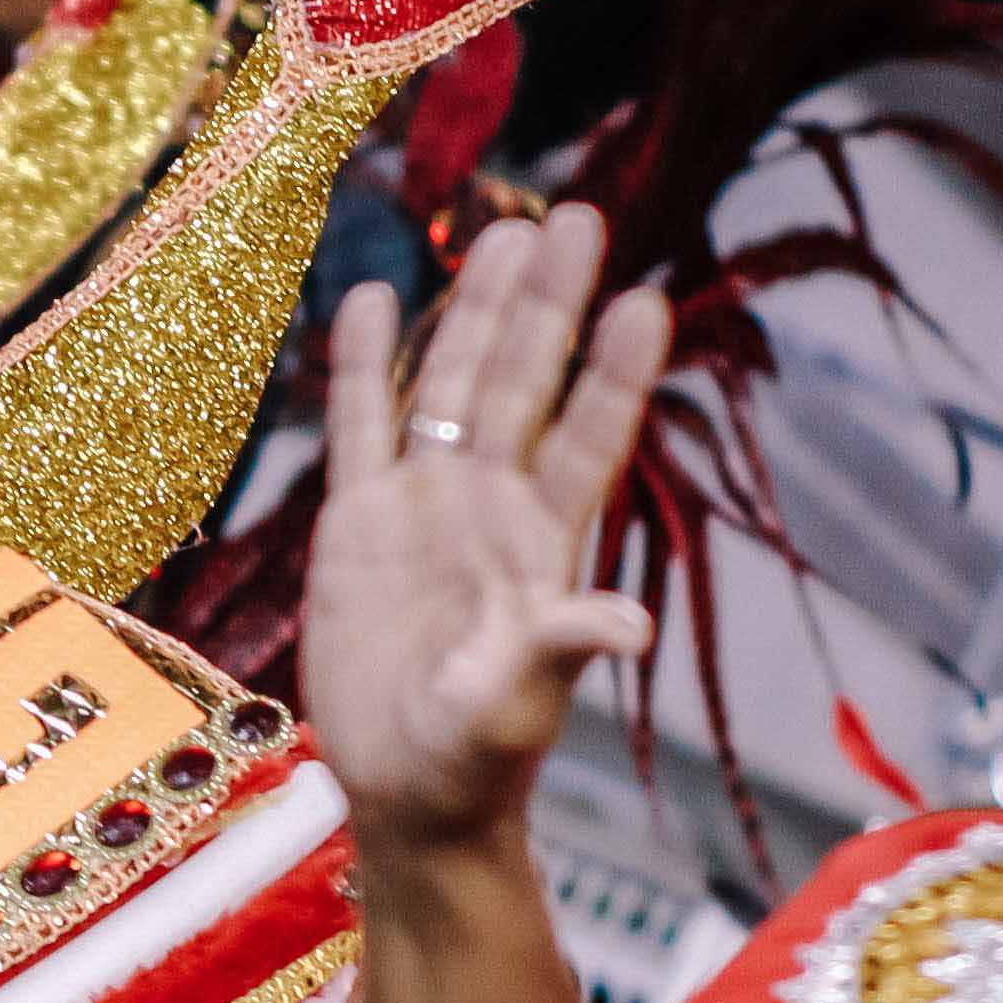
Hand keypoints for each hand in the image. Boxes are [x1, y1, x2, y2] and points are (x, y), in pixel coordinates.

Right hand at [297, 204, 669, 867]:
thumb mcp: (517, 701)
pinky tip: (371, 297)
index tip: (644, 300)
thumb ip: (560, 647)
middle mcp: (493, 503)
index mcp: (545, 541)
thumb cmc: (475, 754)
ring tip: (502, 234)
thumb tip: (628, 625)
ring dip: (475, 311)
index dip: (614, 372)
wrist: (405, 786)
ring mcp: (427, 502)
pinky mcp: (358, 519)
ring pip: (454, 384)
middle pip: (526, 382)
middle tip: (578, 216)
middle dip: (549, 303)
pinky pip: (362, 423)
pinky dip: (366, 363)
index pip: (590, 436)